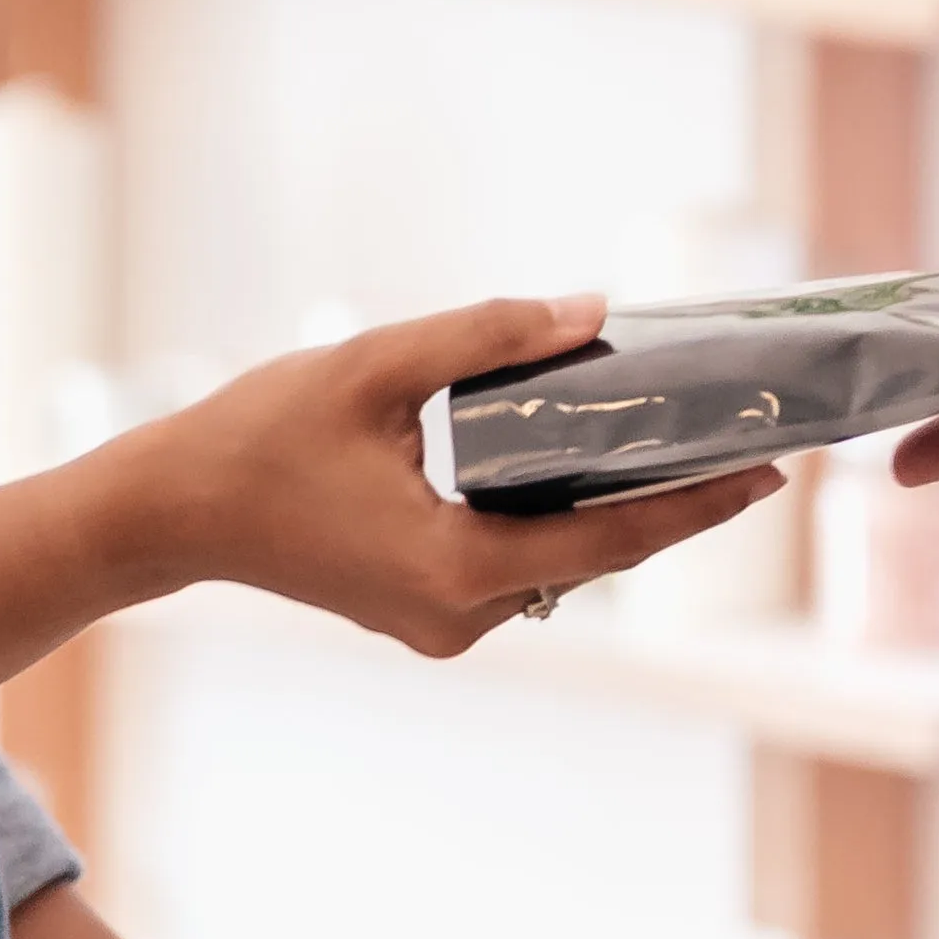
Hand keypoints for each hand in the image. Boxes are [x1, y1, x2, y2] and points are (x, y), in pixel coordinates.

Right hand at [115, 300, 783, 655]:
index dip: (698, 505)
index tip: (768, 472)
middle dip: (668, 501)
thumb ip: (484, 336)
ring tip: (668, 442)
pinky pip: (513, 566)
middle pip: (596, 556)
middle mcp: (461, 616)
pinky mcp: (421, 615)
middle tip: (740, 443)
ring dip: (605, 507)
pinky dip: (548, 518)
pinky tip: (575, 465)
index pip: (614, 541)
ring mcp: (440, 625)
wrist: (170, 513)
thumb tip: (588, 313)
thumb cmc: (257, 437)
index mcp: (457, 567)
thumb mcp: (373, 368)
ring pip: (556, 563)